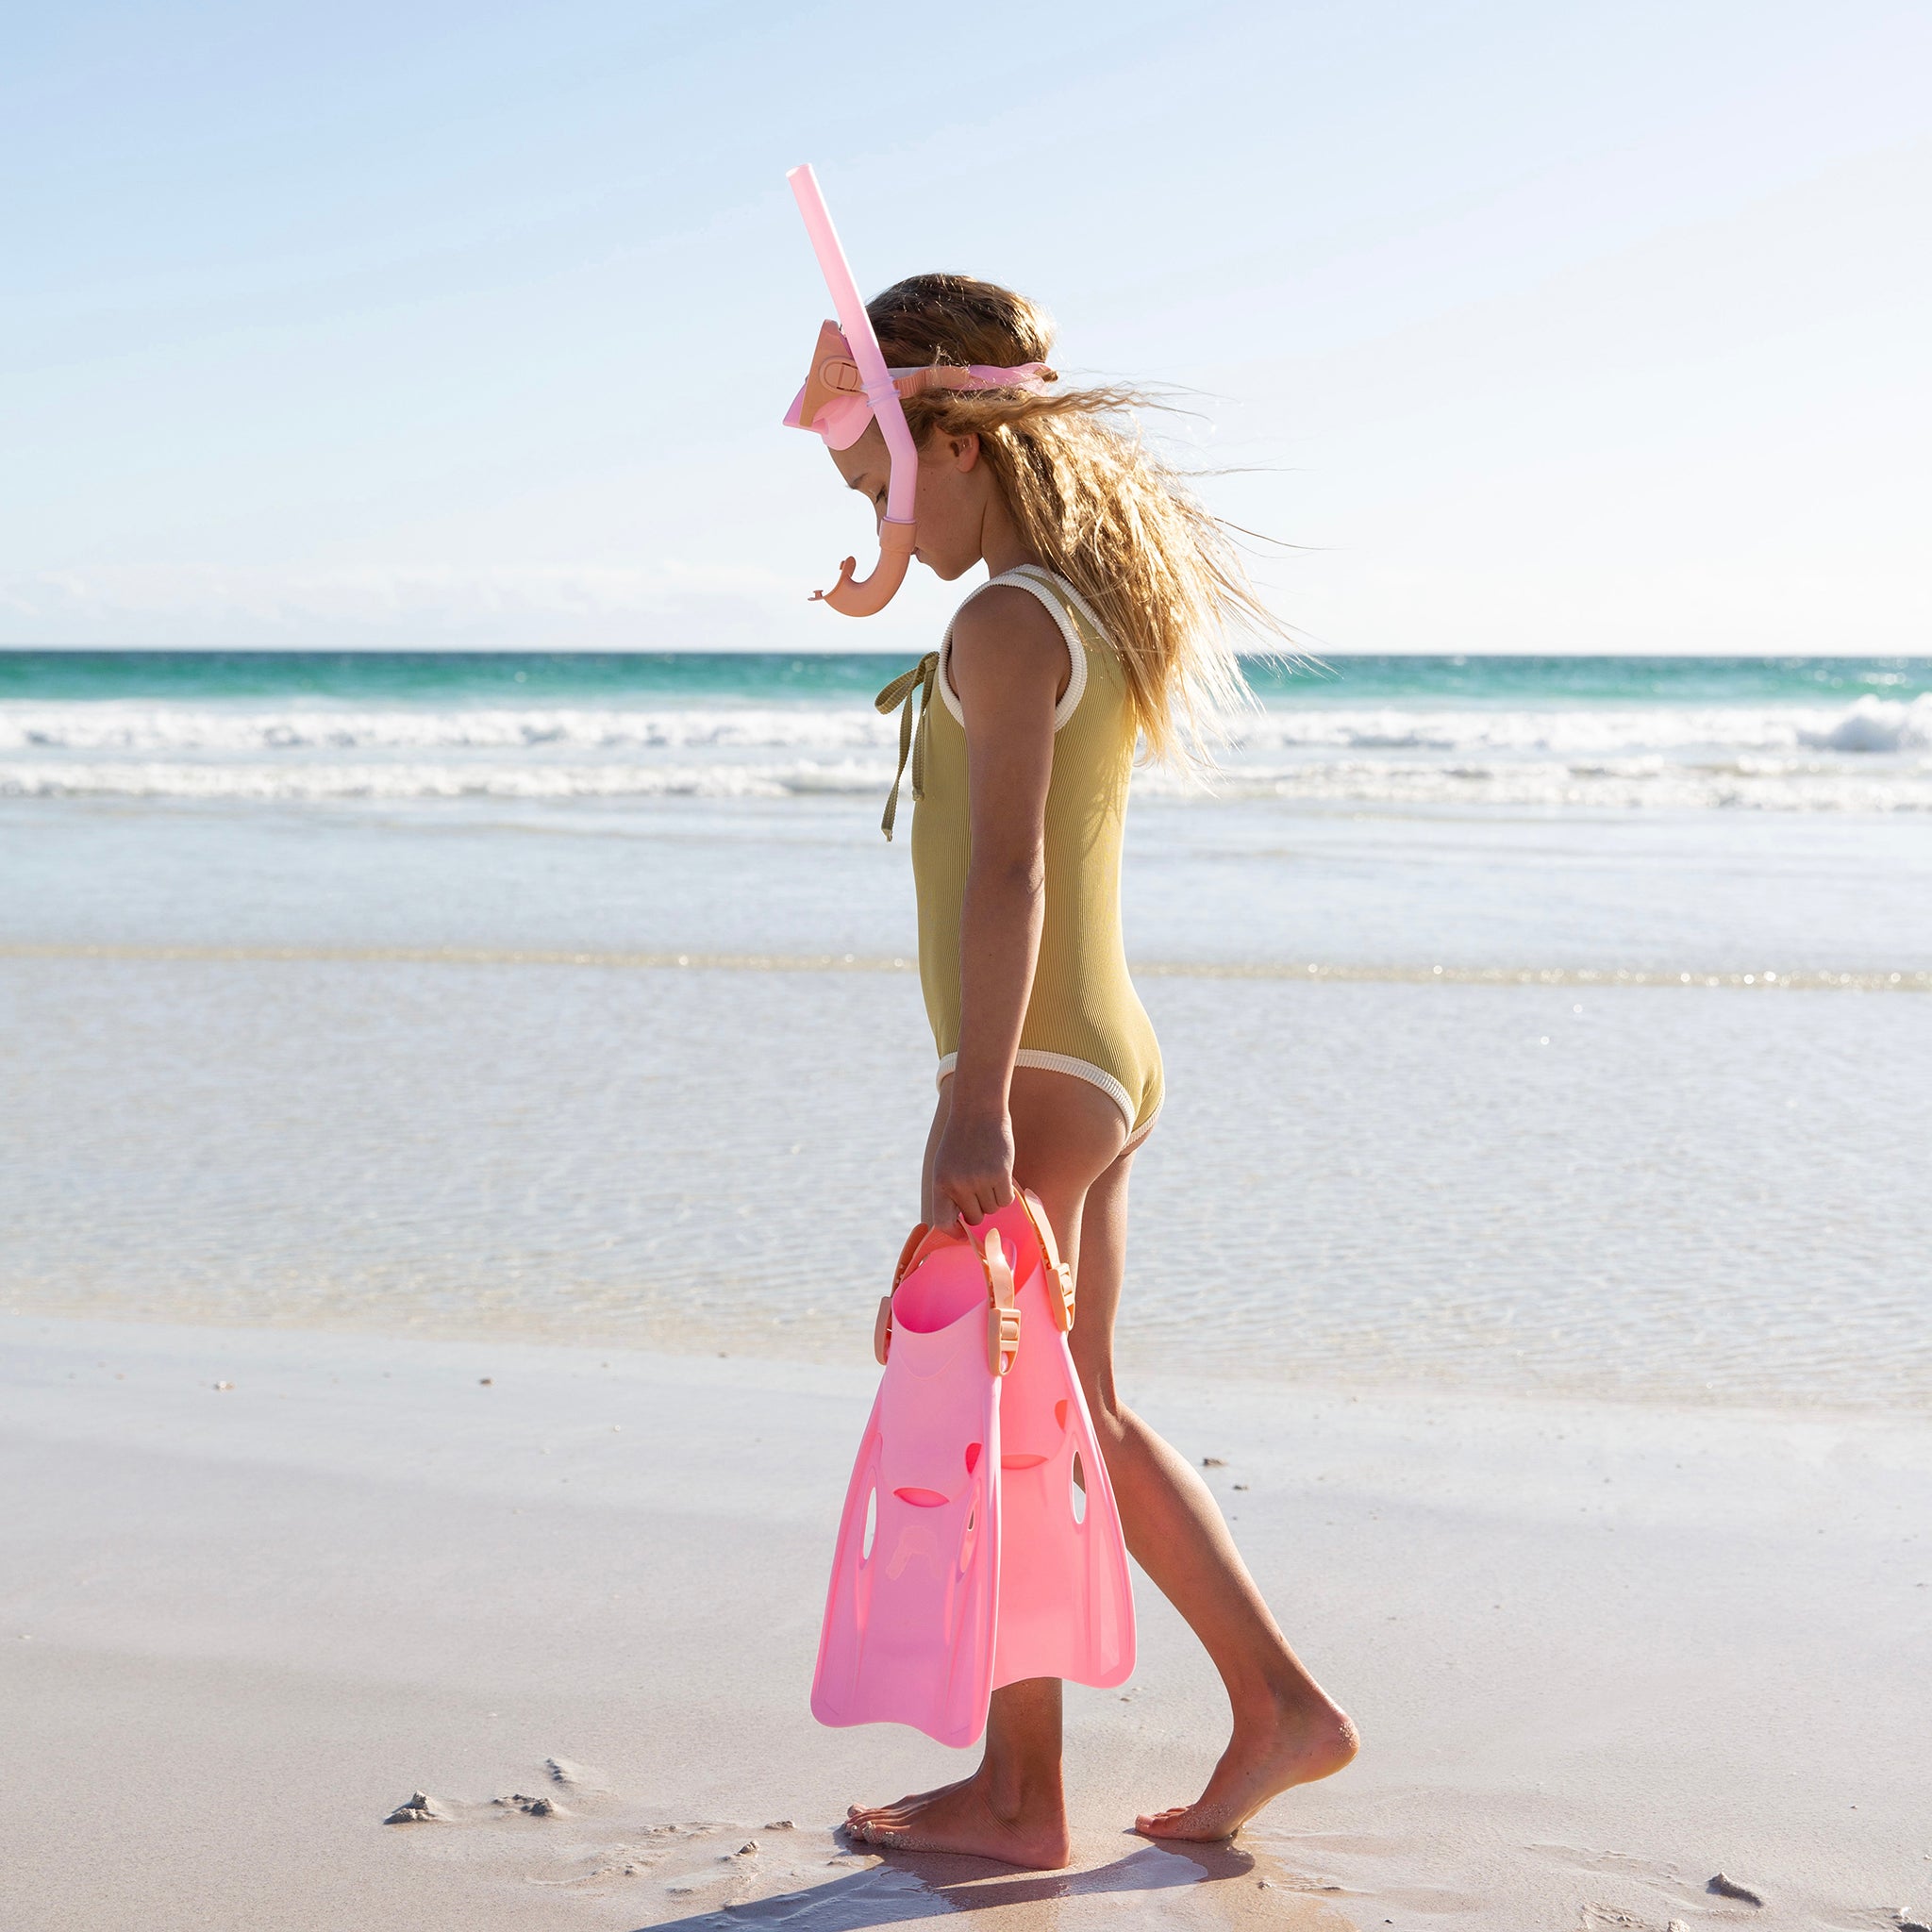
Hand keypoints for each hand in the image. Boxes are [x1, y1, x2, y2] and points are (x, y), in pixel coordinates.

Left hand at [932, 1104, 1014, 1225]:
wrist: (977, 1111)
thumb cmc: (961, 1140)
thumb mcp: (944, 1166)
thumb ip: (949, 1192)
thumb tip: (960, 1222)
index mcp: (940, 1183)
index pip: (943, 1222)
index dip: (954, 1231)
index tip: (962, 1232)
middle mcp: (958, 1185)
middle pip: (975, 1218)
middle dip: (979, 1208)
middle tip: (980, 1187)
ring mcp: (979, 1180)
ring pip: (992, 1209)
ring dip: (994, 1197)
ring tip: (988, 1174)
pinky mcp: (1000, 1175)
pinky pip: (1006, 1200)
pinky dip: (1006, 1192)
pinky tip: (1001, 1174)